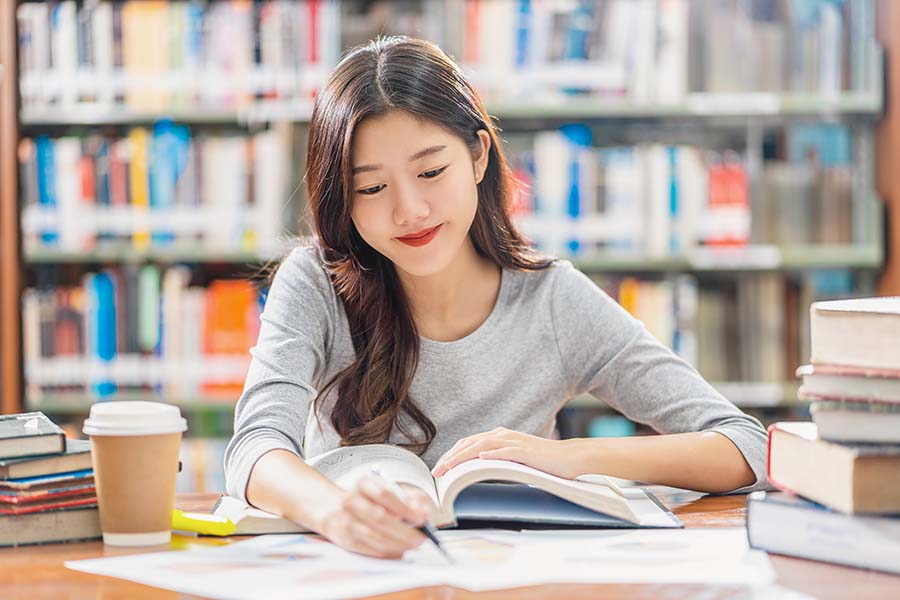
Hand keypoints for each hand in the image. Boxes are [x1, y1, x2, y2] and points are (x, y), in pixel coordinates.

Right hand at [317, 475, 433, 558]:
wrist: (342, 511)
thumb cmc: (374, 500)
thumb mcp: (394, 491)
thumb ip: (412, 498)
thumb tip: (423, 513)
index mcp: (363, 483)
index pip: (384, 494)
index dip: (405, 508)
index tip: (421, 519)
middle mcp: (351, 501)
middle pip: (380, 518)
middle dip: (405, 530)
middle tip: (422, 537)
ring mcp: (346, 521)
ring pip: (377, 536)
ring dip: (400, 543)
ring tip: (414, 543)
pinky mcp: (347, 540)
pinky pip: (372, 549)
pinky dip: (390, 551)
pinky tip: (401, 548)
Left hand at [430, 427, 578, 478]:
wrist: (569, 458)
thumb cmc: (543, 463)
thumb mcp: (514, 462)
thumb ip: (497, 463)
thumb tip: (477, 475)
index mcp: (500, 437)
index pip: (469, 443)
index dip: (452, 454)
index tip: (439, 468)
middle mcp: (504, 435)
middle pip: (471, 442)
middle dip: (451, 456)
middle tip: (437, 472)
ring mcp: (516, 442)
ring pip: (484, 444)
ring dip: (464, 455)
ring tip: (450, 466)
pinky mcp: (528, 451)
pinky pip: (507, 450)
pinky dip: (493, 453)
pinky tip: (481, 458)